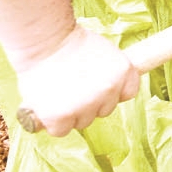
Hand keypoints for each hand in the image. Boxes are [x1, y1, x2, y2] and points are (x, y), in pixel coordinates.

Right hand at [14, 24, 138, 137]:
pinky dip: (52, 122)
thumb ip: (110, 73)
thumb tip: (107, 89)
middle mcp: (109, 90)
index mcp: (123, 71)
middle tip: (71, 85)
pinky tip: (47, 104)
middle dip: (89, 103)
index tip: (97, 86)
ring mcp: (86, 105)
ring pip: (82, 122)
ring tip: (57, 91)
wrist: (44, 41)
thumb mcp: (103, 50)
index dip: (111, 92)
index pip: (127, 93)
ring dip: (71, 114)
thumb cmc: (69, 42)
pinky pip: (61, 130)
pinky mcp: (61, 117)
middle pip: (104, 110)